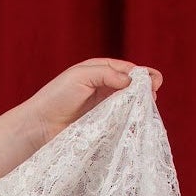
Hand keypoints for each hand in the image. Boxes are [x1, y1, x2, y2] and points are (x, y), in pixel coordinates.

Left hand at [24, 59, 163, 141]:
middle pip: (132, 86)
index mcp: (98, 71)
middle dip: (146, 89)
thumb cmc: (56, 97)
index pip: (127, 69)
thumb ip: (106, 73)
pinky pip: (122, 120)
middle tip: (153, 95)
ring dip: (141, 105)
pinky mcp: (102, 124)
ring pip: (129, 103)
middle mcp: (103, 87)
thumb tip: (131, 81)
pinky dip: (132, 120)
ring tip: (148, 107)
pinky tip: (138, 122)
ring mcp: (103, 106)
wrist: (40, 126)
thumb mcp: (81, 76)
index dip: (143, 74)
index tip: (155, 81)